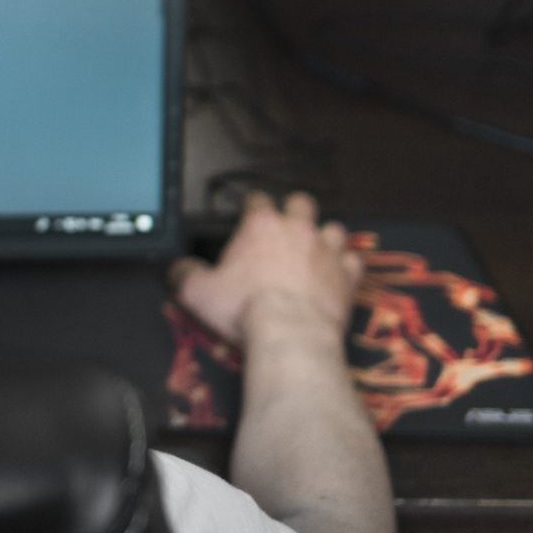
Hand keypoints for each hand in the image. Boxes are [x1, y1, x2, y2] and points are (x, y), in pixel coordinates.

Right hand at [169, 191, 363, 347]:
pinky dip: (346, 266)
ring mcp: (327, 250)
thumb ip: (185, 274)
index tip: (249, 218)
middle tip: (286, 230)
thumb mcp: (197, 291)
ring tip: (314, 252)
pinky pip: (353, 260)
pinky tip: (336, 275)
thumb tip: (179, 269)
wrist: (290, 333)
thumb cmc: (244, 308)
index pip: (257, 200)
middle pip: (302, 202)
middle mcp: (298, 229)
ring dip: (324, 237)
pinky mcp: (347, 275)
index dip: (253, 207)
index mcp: (260, 225)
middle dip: (295, 211)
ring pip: (334, 228)